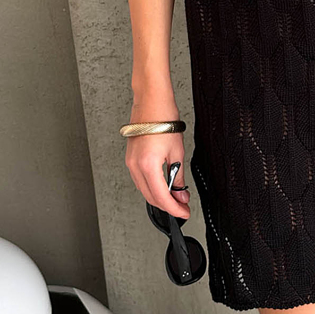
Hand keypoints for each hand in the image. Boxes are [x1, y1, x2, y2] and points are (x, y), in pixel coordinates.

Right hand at [124, 99, 190, 219]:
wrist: (152, 101)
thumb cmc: (164, 119)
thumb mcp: (177, 151)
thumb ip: (179, 176)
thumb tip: (181, 193)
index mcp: (148, 165)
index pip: (161, 197)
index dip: (175, 208)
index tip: (184, 212)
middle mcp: (135, 166)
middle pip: (150, 197)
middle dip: (167, 205)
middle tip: (182, 205)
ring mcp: (130, 162)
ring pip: (144, 190)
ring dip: (159, 196)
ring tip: (175, 196)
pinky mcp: (130, 158)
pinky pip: (140, 180)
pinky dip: (152, 186)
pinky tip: (162, 185)